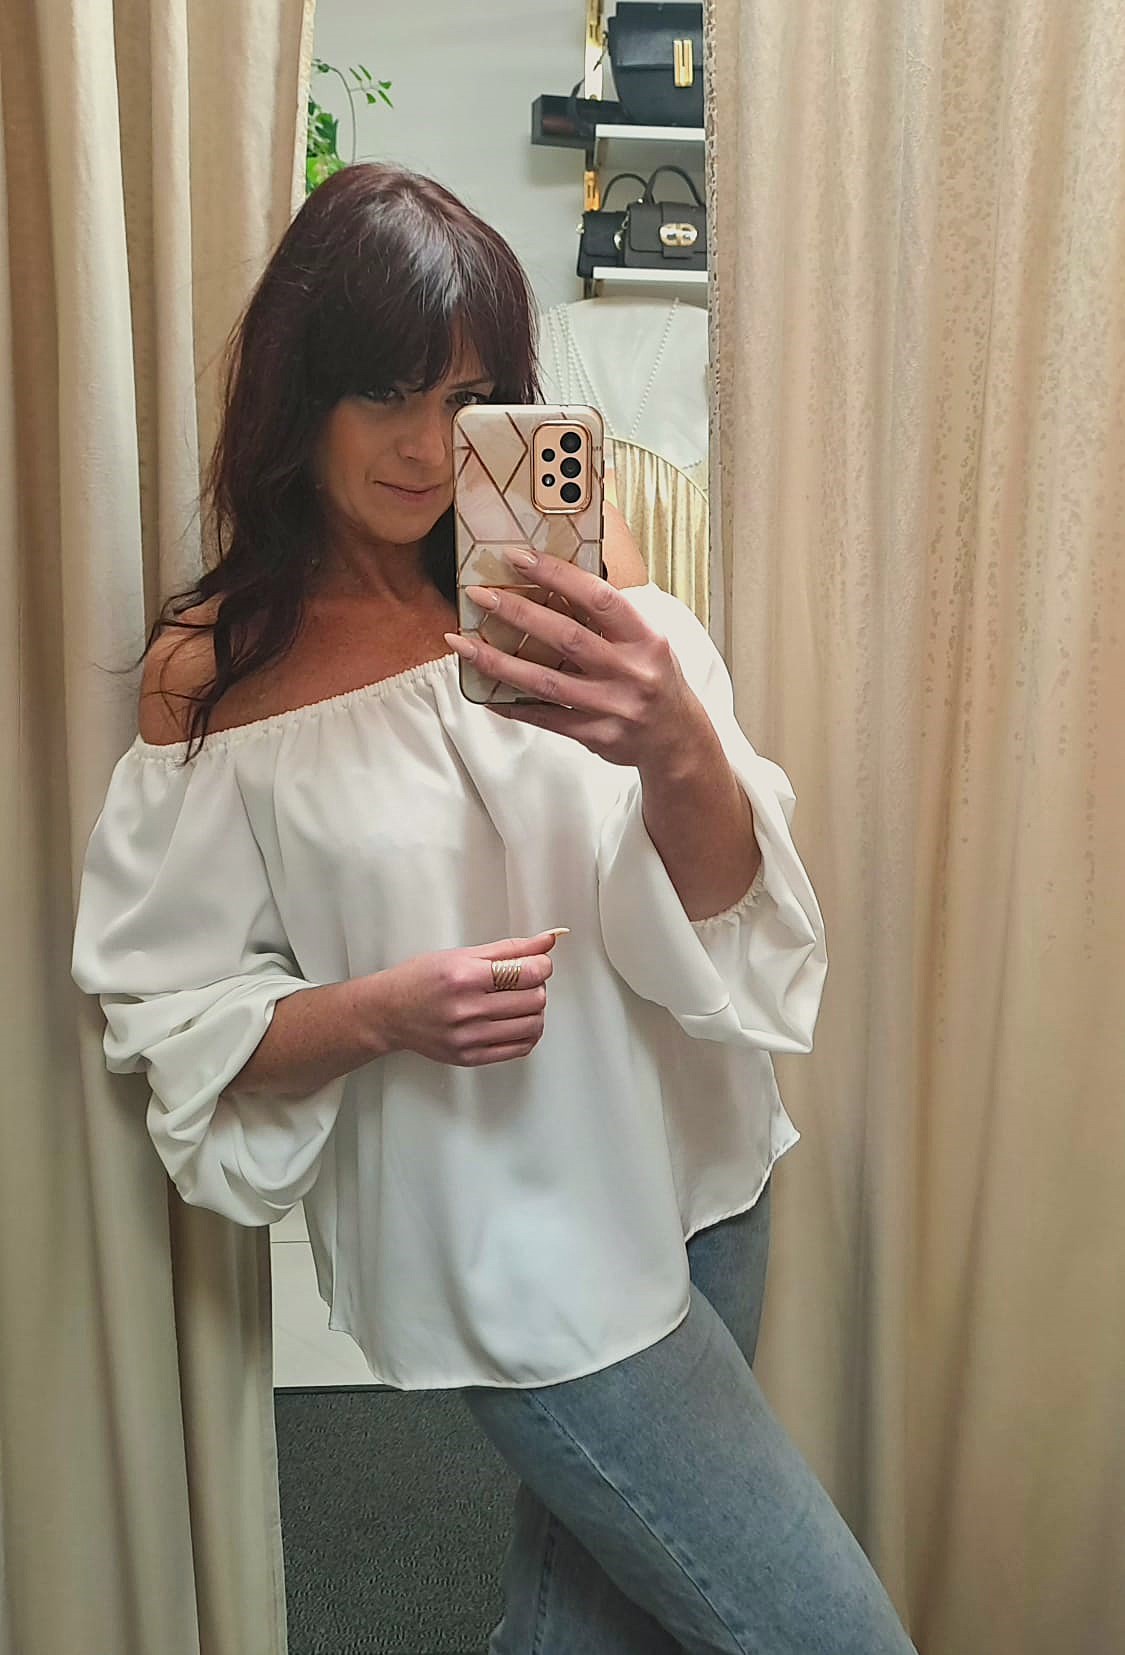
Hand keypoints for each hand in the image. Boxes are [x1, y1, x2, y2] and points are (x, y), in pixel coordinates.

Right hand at [377, 930, 561, 1066]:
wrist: (390, 1012)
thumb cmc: (422, 979)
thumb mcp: (463, 955)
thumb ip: (510, 949)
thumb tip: (547, 942)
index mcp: (465, 977)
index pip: (528, 973)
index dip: (543, 965)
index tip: (539, 963)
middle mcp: (467, 1009)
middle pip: (534, 999)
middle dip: (538, 986)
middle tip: (525, 981)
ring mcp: (469, 1037)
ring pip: (532, 1026)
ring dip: (535, 1011)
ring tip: (520, 1002)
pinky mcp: (470, 1057)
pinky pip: (519, 1049)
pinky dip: (527, 1034)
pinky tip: (516, 1022)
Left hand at [444, 552, 700, 769]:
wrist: (677, 739)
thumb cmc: (653, 678)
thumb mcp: (644, 640)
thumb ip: (605, 619)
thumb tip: (548, 586)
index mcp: (644, 638)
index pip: (598, 598)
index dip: (558, 575)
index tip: (518, 558)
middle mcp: (631, 671)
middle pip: (567, 638)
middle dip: (518, 614)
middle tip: (479, 596)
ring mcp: (613, 707)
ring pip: (547, 682)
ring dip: (499, 662)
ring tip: (462, 644)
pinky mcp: (597, 736)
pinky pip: (546, 718)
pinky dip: (514, 705)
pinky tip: (485, 693)